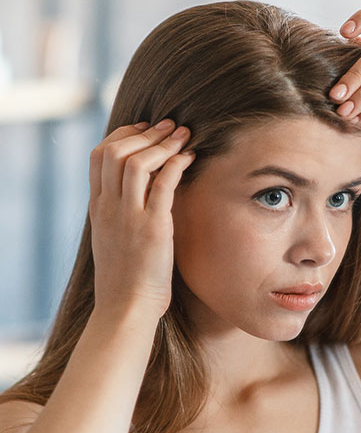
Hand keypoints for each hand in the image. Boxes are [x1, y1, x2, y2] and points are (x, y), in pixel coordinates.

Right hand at [88, 119, 194, 319]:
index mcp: (98, 207)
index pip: (99, 155)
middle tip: (170, 125)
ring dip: (162, 143)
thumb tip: (139, 194)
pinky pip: (163, 186)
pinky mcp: (153, 228)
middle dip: (145, 132)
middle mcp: (109, 207)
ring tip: (183, 135)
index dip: (122, 135)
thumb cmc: (126, 277)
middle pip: (116, 151)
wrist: (126, 307)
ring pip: (136, 162)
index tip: (144, 129)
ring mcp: (129, 216)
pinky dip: (176, 165)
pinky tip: (190, 157)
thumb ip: (120, 213)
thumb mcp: (113, 238)